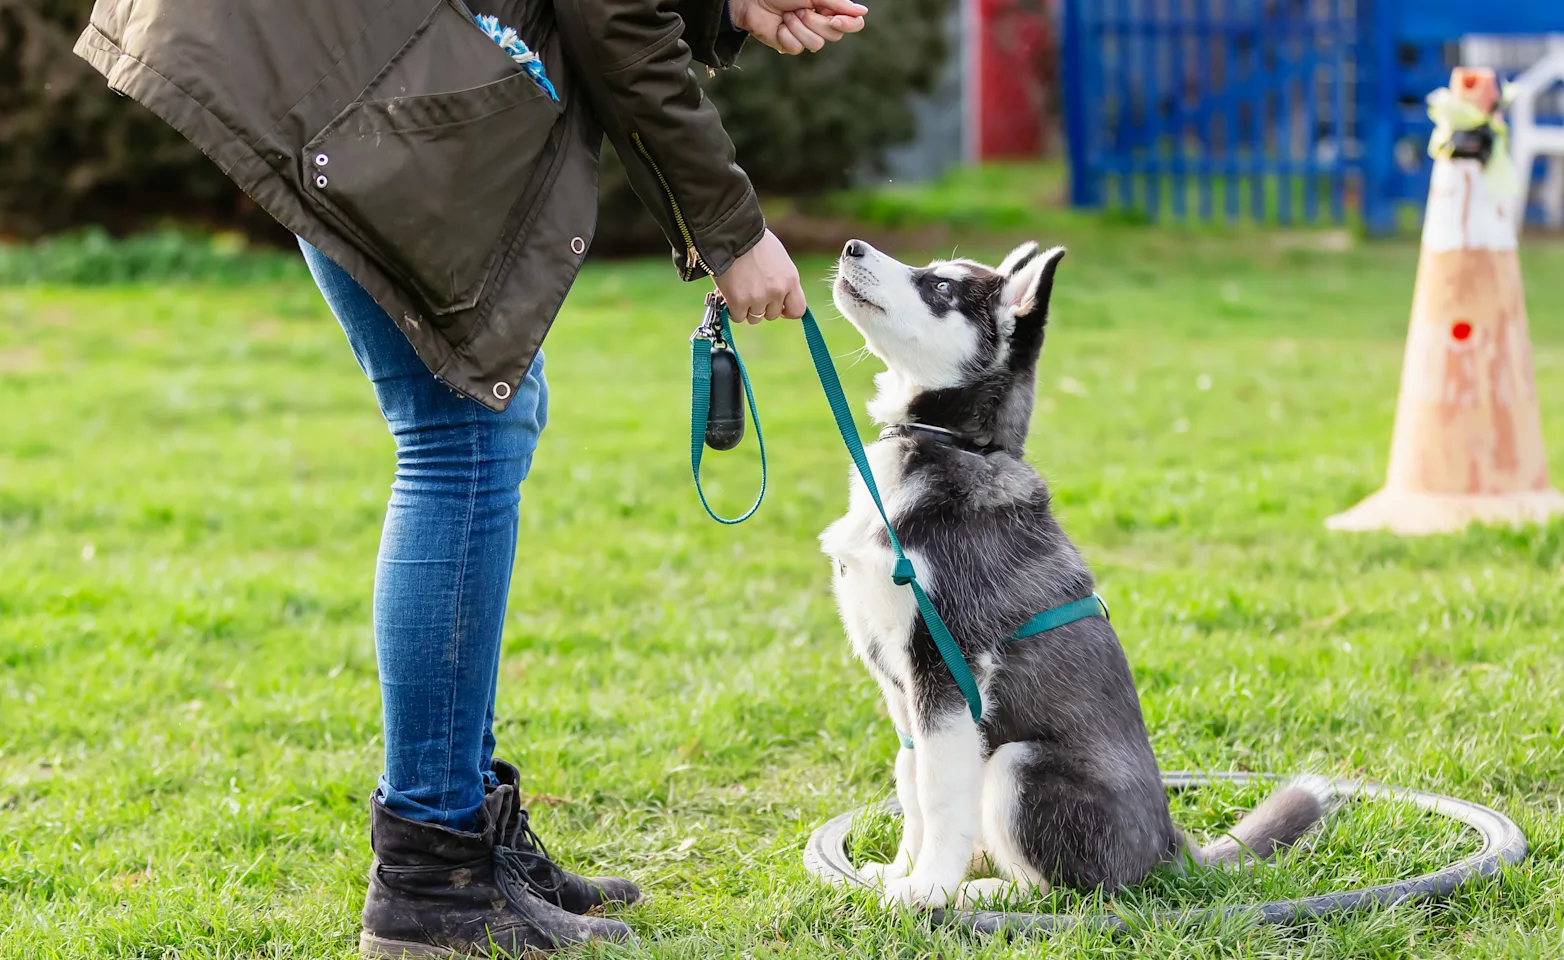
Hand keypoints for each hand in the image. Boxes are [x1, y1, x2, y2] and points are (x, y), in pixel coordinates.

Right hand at [715, 229, 805, 322]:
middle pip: (772, 315)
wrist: (732, 234)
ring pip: (754, 318)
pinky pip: (737, 317)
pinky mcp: (738, 302)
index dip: (787, 311)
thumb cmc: (754, 242)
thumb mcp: (779, 260)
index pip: (797, 310)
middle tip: (752, 291)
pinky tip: (730, 294)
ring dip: (747, 308)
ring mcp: (758, 298)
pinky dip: (732, 309)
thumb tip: (780, 300)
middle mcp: (777, 292)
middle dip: (763, 307)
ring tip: (740, 290)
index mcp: (790, 280)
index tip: (779, 307)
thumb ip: (782, 280)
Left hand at [729, 0, 867, 54]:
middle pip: (835, 35)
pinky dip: (786, 35)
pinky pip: (797, 48)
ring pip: (816, 44)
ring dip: (799, 28)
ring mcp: (806, 36)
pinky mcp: (791, 46)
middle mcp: (821, 23)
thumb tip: (862, 12)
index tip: (835, 20)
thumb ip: (837, 3)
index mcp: (830, 8)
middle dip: (815, 22)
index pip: (854, 23)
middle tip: (800, 9)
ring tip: (787, 16)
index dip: (848, 25)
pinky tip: (779, 26)